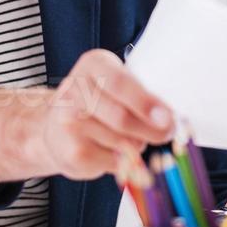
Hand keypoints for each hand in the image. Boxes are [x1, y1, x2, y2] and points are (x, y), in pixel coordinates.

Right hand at [39, 49, 173, 179]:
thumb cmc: (100, 102)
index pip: (119, 83)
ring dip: (138, 143)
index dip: (145, 102)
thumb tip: (170, 119)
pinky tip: (114, 150)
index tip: (168, 117)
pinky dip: (125, 160)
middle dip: (152, 129)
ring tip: (131, 137)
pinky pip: (114, 161)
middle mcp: (75, 91)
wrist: (56, 129)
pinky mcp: (73, 152)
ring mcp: (69, 123)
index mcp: (93, 65)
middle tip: (168, 132)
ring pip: (122, 142)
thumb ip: (141, 92)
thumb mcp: (117, 84)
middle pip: (121, 118)